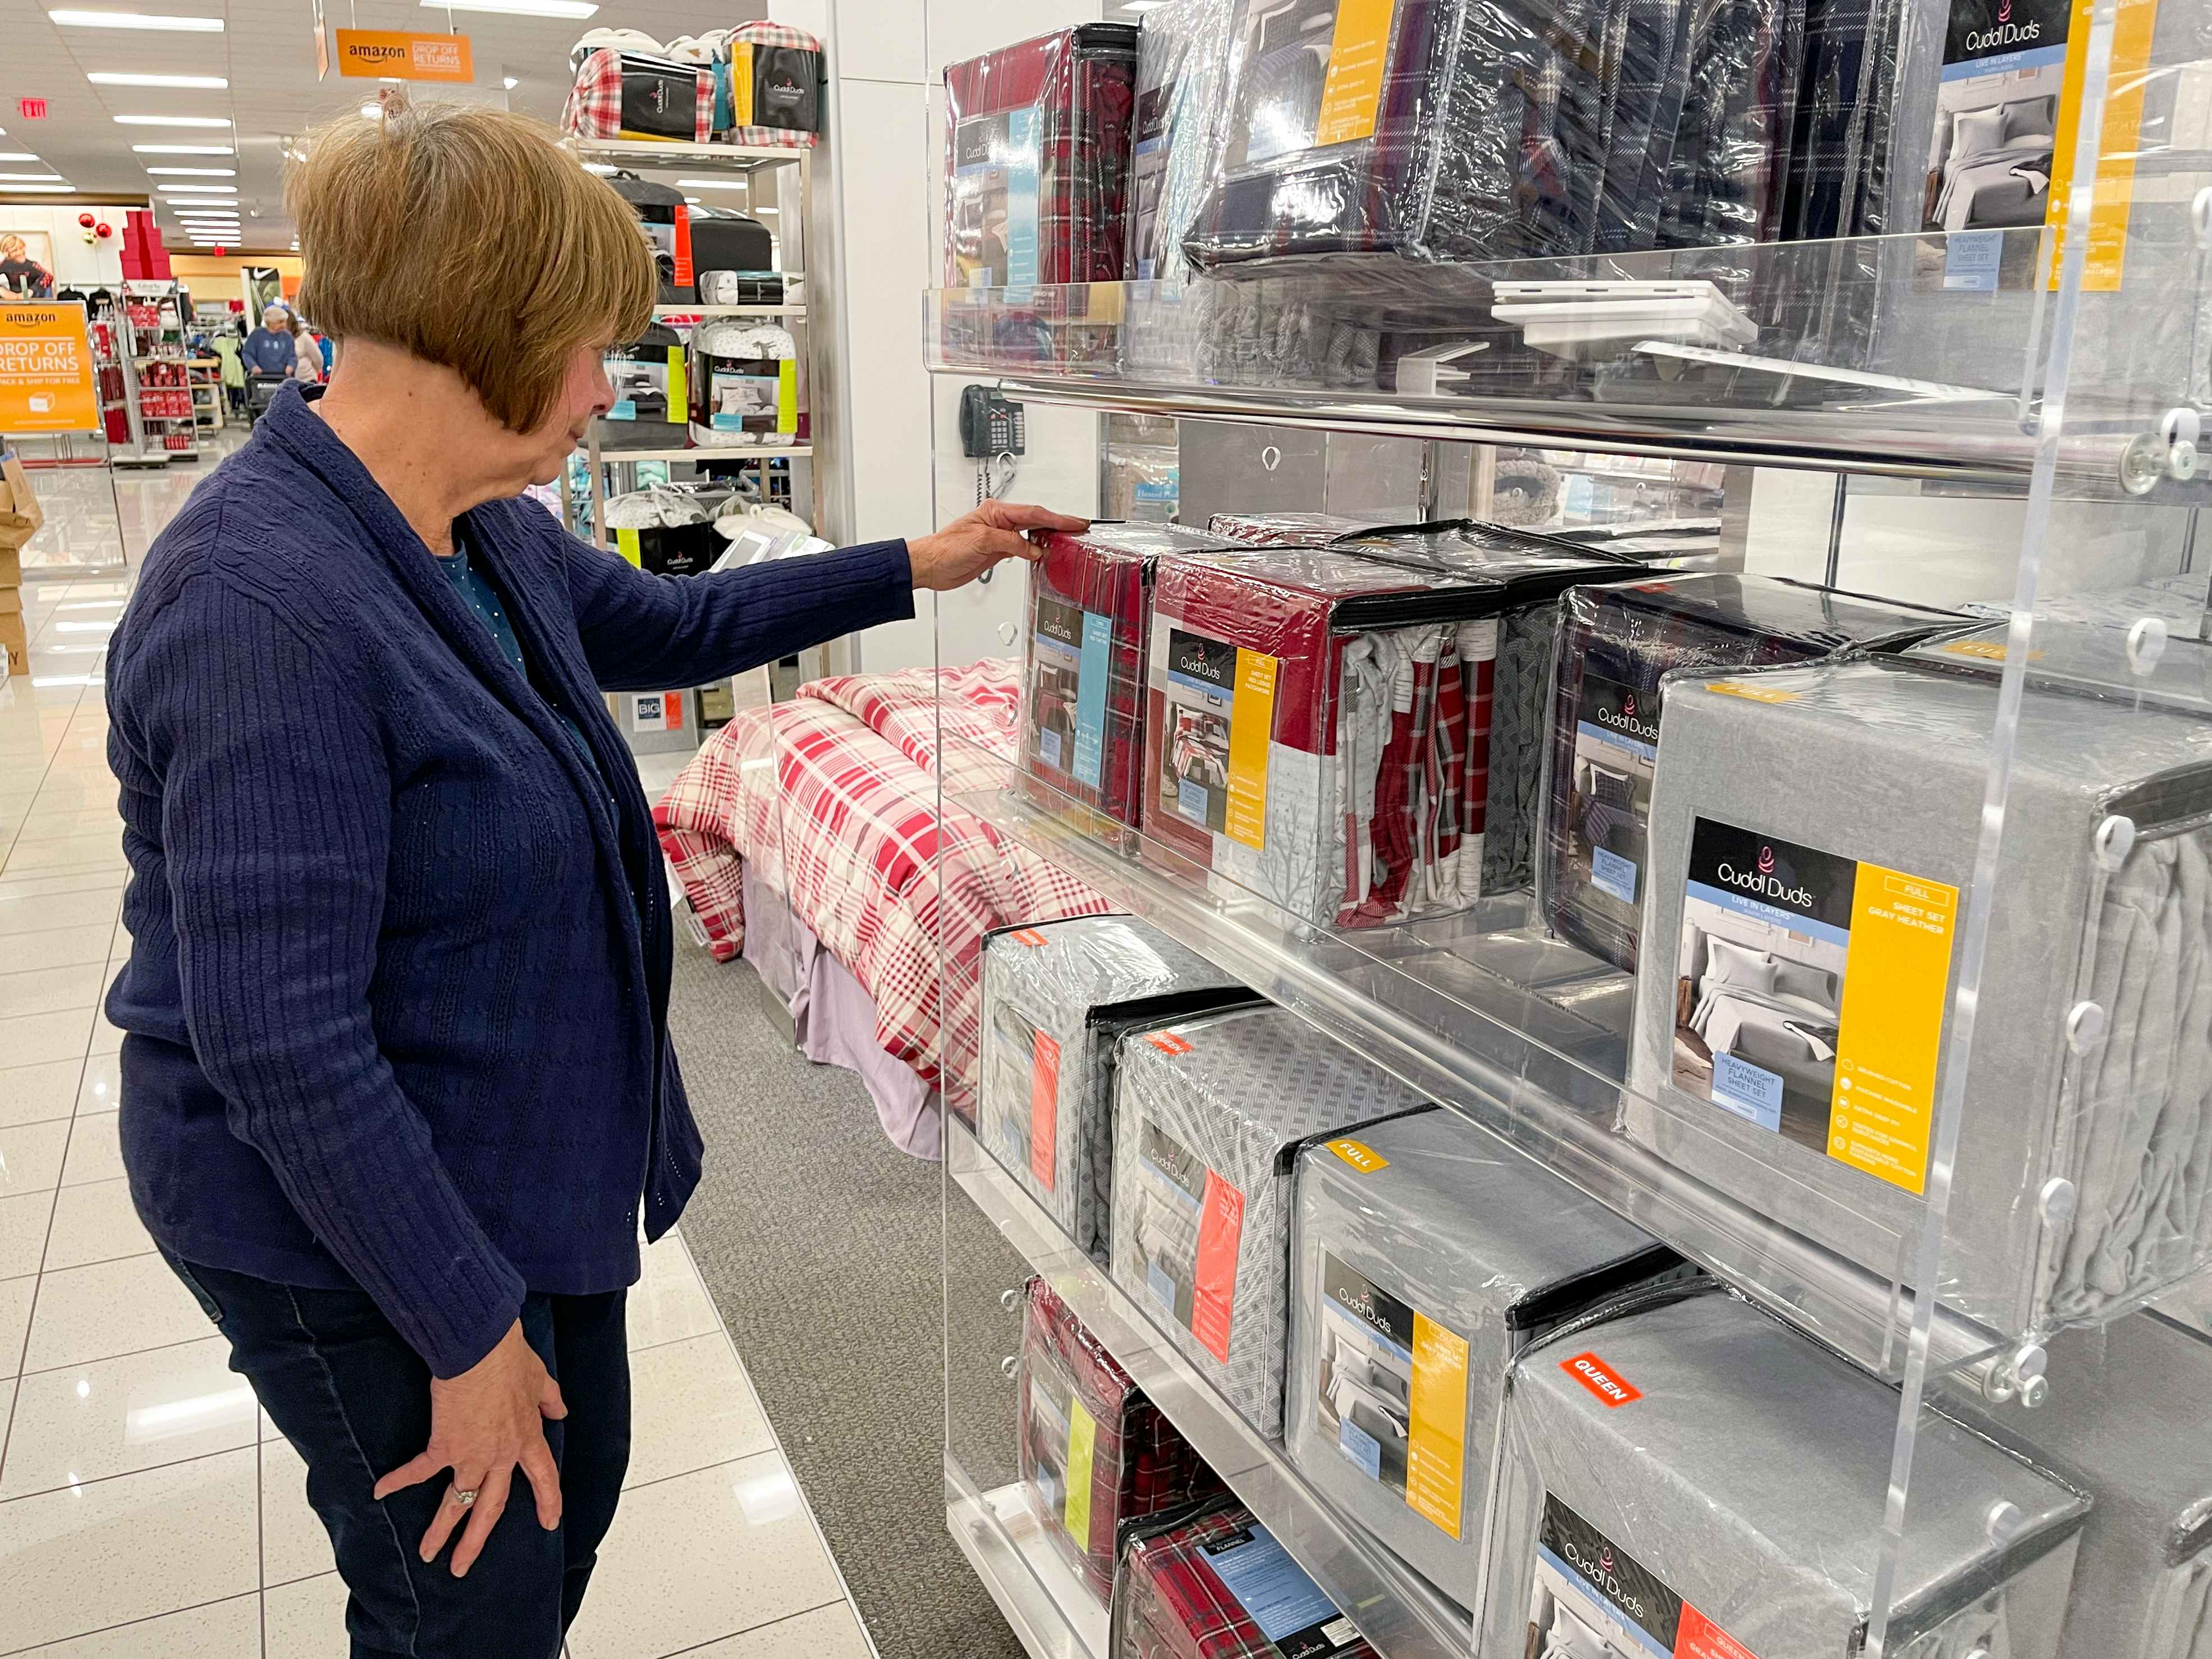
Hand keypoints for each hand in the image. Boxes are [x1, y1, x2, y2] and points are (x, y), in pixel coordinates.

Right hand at [372, 1319, 566, 1576]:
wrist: (481, 1349)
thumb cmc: (509, 1357)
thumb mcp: (540, 1377)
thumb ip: (550, 1399)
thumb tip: (561, 1411)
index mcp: (527, 1437)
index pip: (543, 1476)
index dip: (548, 1499)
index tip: (550, 1524)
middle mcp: (501, 1454)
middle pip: (493, 1506)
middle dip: (477, 1539)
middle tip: (463, 1566)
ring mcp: (472, 1455)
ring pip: (457, 1502)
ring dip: (441, 1530)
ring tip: (427, 1554)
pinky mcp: (444, 1446)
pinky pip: (419, 1469)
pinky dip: (398, 1480)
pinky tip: (380, 1492)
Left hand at [907, 500, 1088, 591]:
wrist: (931, 566)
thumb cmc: (946, 548)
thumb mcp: (981, 542)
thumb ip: (1010, 543)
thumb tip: (1033, 549)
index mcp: (996, 511)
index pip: (1033, 513)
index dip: (1056, 518)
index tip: (1074, 522)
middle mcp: (1000, 521)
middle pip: (1037, 520)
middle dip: (1059, 524)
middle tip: (1079, 528)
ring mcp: (1000, 536)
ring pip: (1032, 533)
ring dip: (1050, 537)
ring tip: (1069, 539)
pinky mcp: (998, 551)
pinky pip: (1025, 547)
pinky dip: (1038, 550)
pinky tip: (1047, 553)